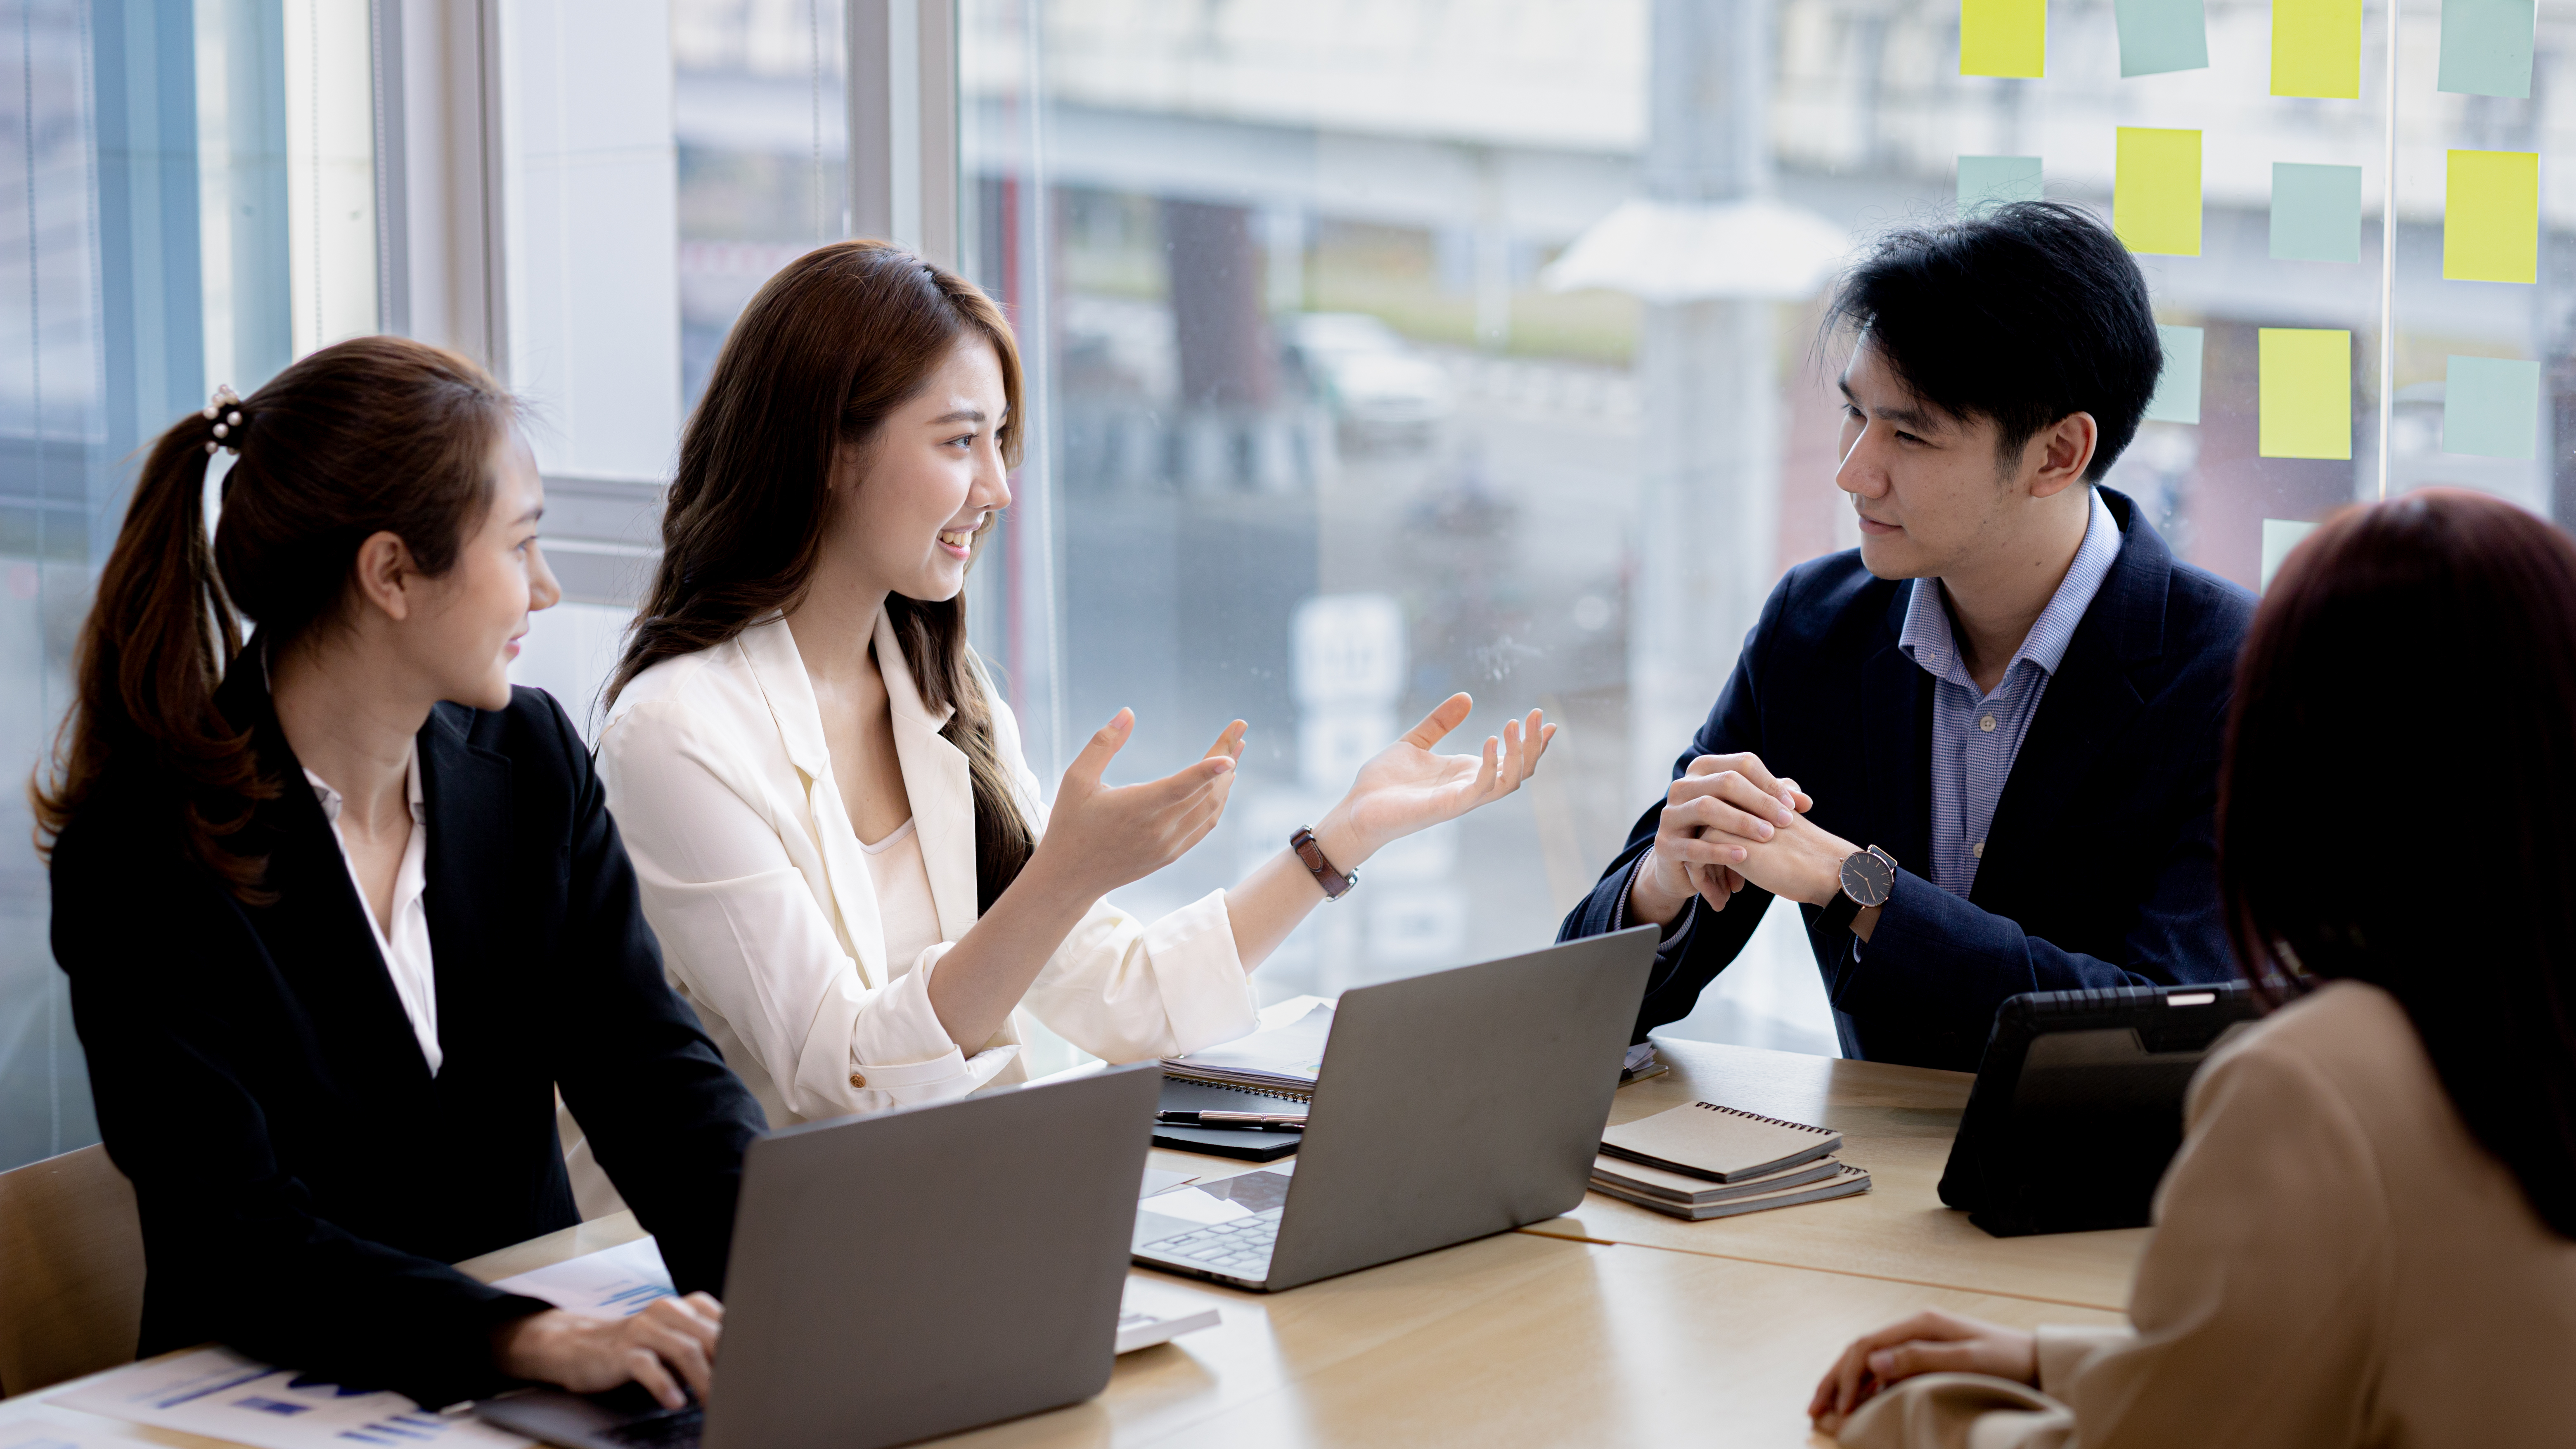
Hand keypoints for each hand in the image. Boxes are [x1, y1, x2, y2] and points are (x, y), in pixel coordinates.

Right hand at [492, 1294, 726, 1409]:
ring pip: (685, 1351)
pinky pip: (648, 1366)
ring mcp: (643, 1328)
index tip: (754, 1372)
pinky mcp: (622, 1350)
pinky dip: (665, 1386)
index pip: (725, 1322)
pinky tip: (675, 1402)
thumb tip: (740, 1369)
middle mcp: (667, 1311)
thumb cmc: (636, 1347)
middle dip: (727, 1368)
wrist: (579, 1346)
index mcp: (685, 1306)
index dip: (741, 1348)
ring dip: (704, 1381)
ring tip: (713, 1405)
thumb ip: (703, 1347)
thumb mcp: (673, 1341)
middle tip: (739, 1395)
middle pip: (710, 1337)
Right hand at [1029, 710, 1243, 898]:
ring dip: (1227, 779)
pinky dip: (1217, 802)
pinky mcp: (1171, 855)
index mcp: (1135, 809)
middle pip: (1204, 792)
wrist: (1070, 876)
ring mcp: (1168, 846)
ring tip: (1237, 749)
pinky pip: (1204, 825)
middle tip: (1238, 729)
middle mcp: (1158, 830)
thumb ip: (1102, 744)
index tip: (1231, 755)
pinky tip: (1222, 784)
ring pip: (1210, 810)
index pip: (1180, 787)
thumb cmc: (1070, 823)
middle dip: (1226, 757)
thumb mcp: (1076, 779)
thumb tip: (1128, 712)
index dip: (1207, 770)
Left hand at [1317, 695, 1554, 866]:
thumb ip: (1440, 722)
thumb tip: (1467, 697)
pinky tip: (1490, 741)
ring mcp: (1461, 799)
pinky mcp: (1447, 806)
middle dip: (1534, 745)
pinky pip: (1480, 789)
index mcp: (1465, 773)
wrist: (1356, 809)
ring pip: (1508, 782)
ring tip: (1514, 725)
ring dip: (1518, 755)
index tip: (1545, 718)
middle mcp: (1469, 787)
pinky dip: (1490, 767)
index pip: (1511, 760)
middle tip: (1538, 715)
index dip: (1532, 742)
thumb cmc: (1383, 782)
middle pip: (1519, 771)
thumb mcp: (1414, 742)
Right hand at [1627, 752, 1811, 925]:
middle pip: (1726, 782)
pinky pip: (1693, 845)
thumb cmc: (1721, 831)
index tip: (1795, 805)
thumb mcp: (1746, 812)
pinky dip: (1719, 851)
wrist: (1684, 864)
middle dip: (1760, 801)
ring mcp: (1671, 813)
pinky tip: (1743, 857)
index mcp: (1704, 770)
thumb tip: (1806, 800)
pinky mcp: (1664, 844)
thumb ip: (1772, 801)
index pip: (1742, 764)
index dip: (1770, 783)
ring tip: (1767, 837)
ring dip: (1741, 822)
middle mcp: (1683, 786)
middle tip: (1786, 822)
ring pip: (1707, 807)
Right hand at [1807, 1310, 2036, 1433]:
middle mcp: (1915, 1327)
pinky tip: (1858, 1401)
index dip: (1848, 1377)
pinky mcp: (1926, 1353)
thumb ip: (1919, 1358)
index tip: (1840, 1408)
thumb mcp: (1966, 1359)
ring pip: (1868, 1358)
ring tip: (1826, 1406)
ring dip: (1845, 1381)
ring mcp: (1919, 1339)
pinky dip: (1865, 1384)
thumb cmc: (2008, 1360)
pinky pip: (1885, 1367)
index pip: (1867, 1345)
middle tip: (1814, 1408)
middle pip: (1860, 1349)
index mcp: (1920, 1323)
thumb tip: (1873, 1360)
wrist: (2038, 1360)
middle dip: (1835, 1379)